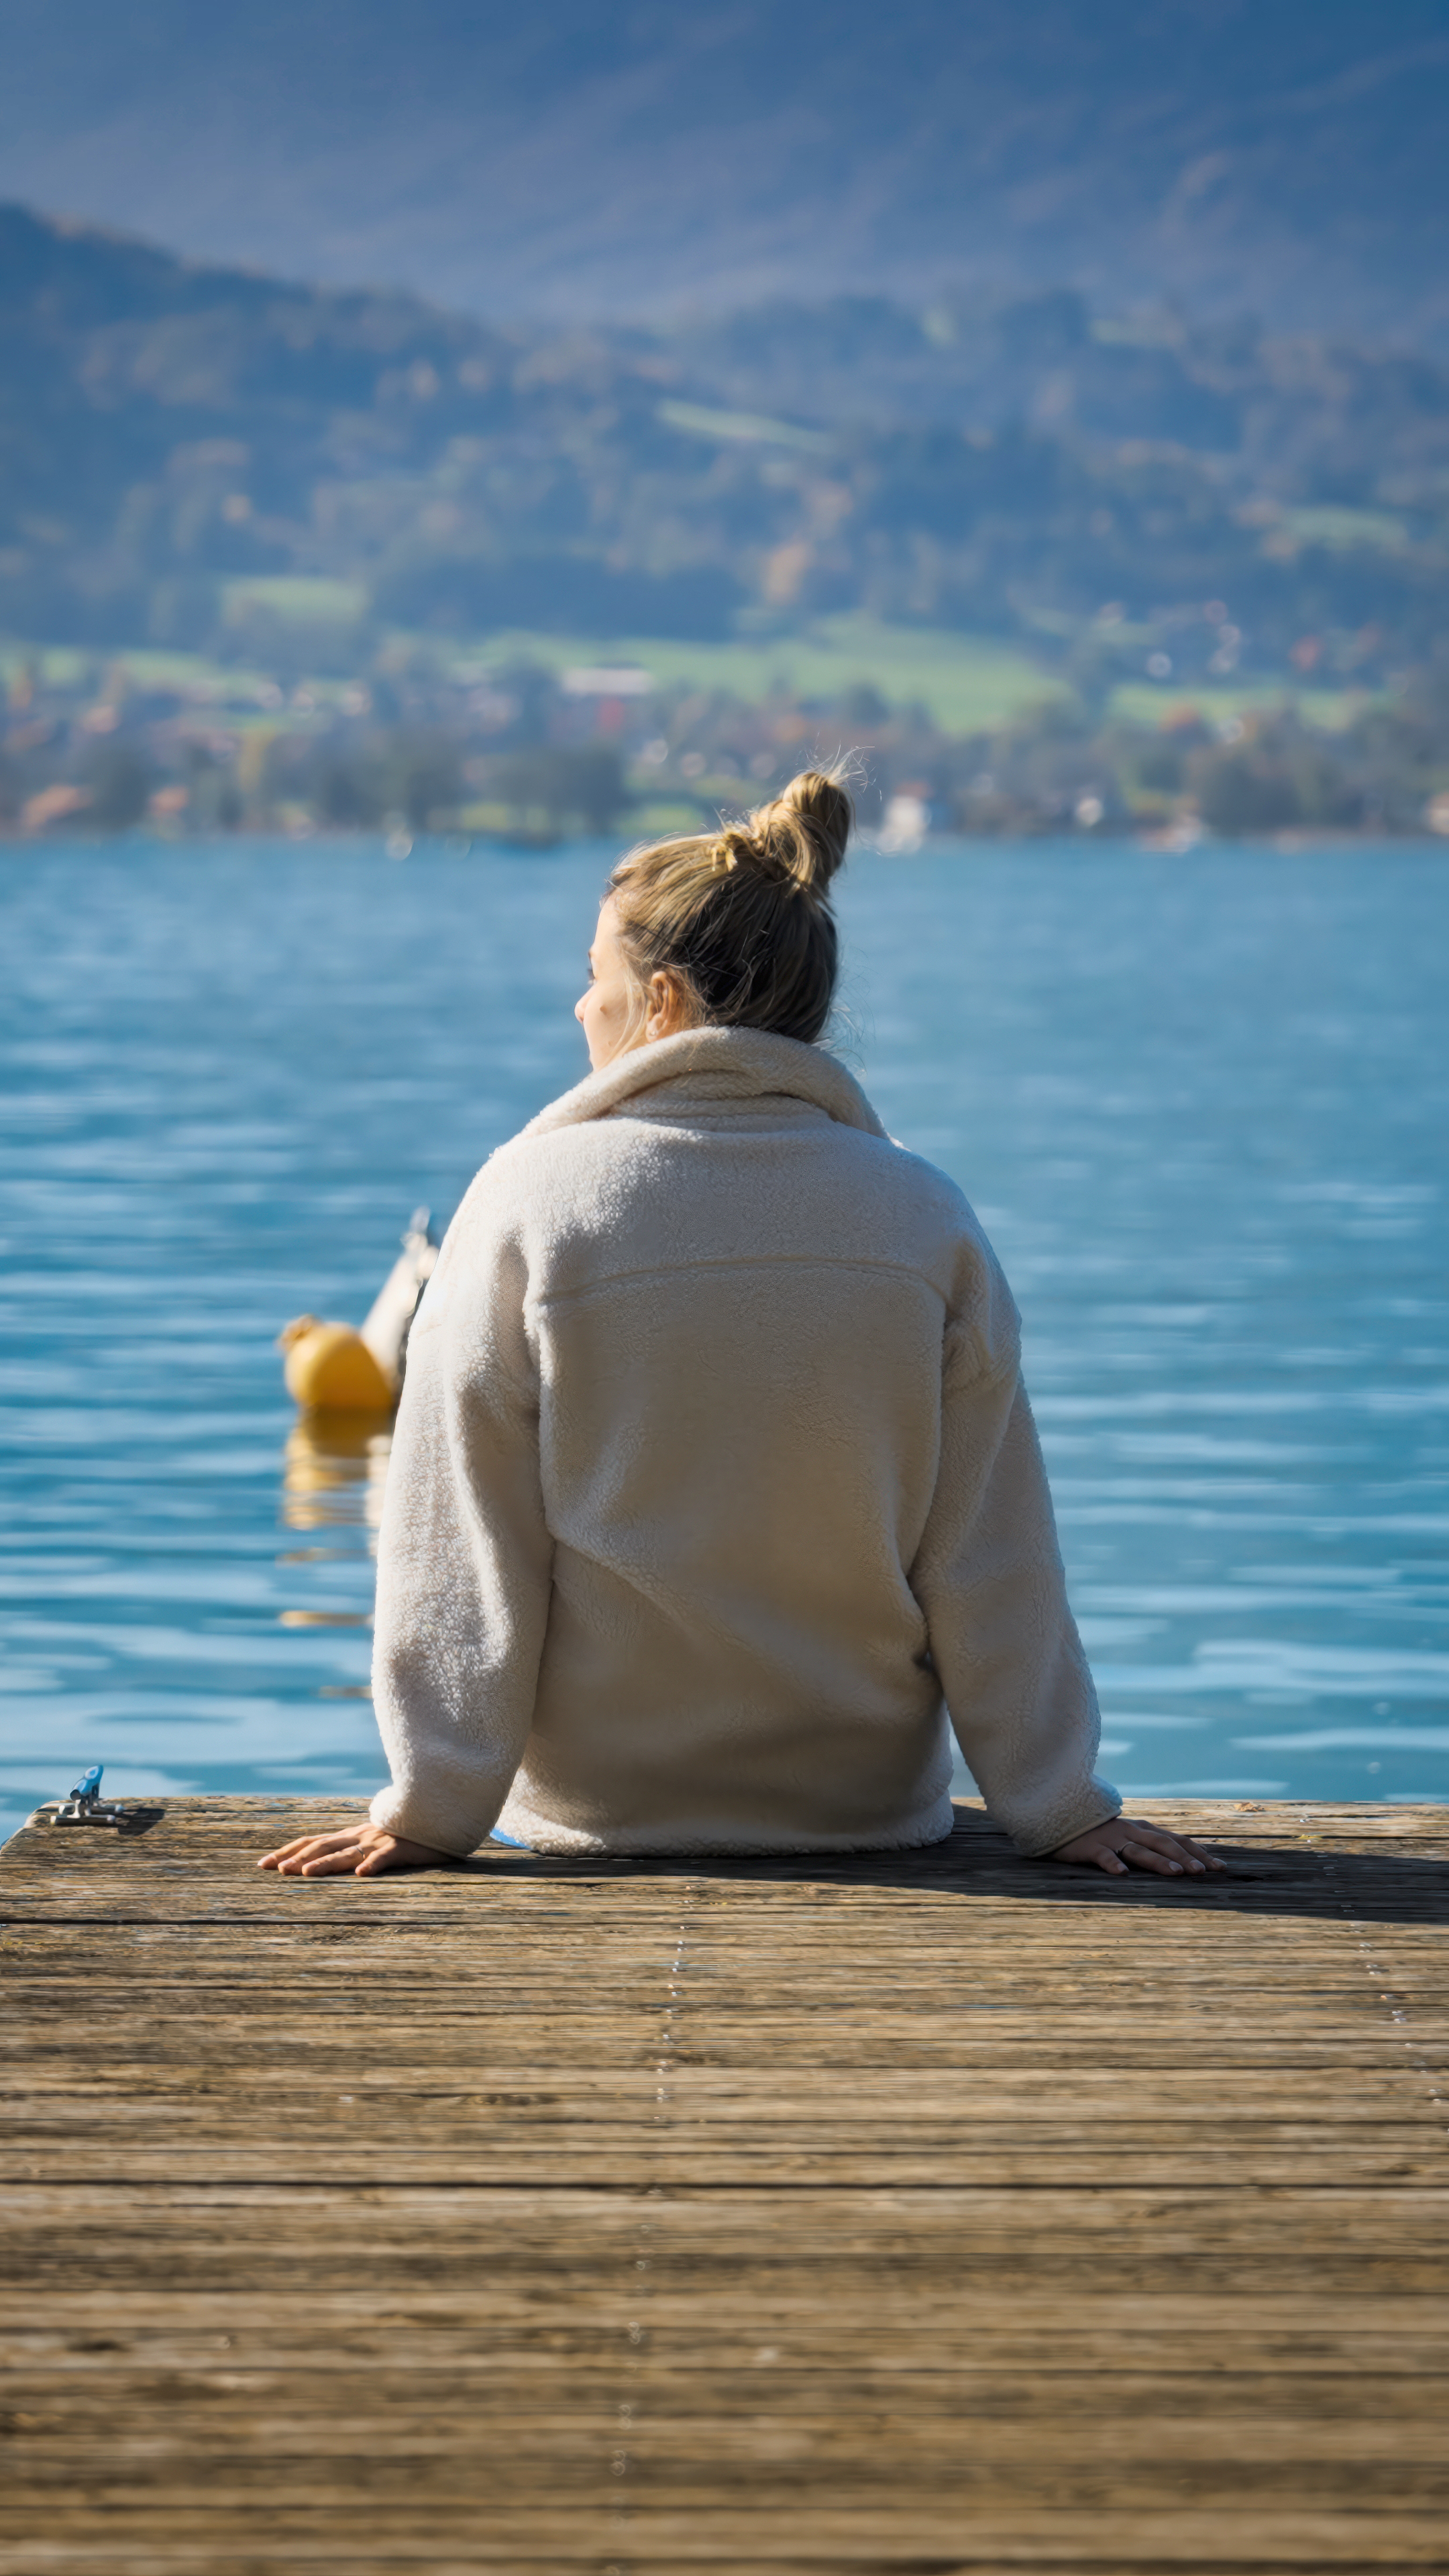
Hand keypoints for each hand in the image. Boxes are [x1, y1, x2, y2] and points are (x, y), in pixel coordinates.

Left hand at [258, 1823, 450, 1876]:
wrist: (438, 1817)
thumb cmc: (405, 1835)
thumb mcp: (373, 1842)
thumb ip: (352, 1849)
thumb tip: (321, 1861)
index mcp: (350, 1835)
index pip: (312, 1840)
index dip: (288, 1851)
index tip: (263, 1864)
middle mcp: (359, 1836)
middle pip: (323, 1846)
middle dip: (298, 1858)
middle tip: (276, 1871)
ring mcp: (379, 1841)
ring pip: (349, 1852)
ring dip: (327, 1863)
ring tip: (307, 1874)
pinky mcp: (402, 1848)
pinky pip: (386, 1857)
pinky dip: (373, 1864)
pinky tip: (362, 1874)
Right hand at [1049, 1814, 1224, 1877]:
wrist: (1062, 1819)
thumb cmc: (1101, 1834)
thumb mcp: (1129, 1837)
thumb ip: (1151, 1846)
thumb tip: (1184, 1863)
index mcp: (1145, 1830)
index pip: (1178, 1840)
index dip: (1199, 1852)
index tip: (1220, 1868)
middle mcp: (1132, 1832)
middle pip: (1163, 1844)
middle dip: (1185, 1858)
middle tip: (1203, 1873)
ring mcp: (1112, 1839)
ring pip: (1139, 1850)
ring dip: (1159, 1861)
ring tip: (1176, 1874)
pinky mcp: (1091, 1847)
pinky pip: (1104, 1856)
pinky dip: (1113, 1864)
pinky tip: (1122, 1874)